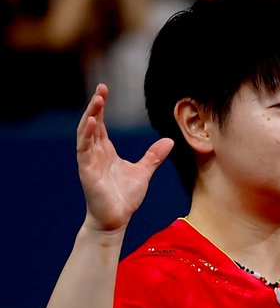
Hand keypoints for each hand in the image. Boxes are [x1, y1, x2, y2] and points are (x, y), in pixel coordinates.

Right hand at [77, 84, 172, 232]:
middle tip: (101, 88)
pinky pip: (84, 150)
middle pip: (92, 123)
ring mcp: (89, 161)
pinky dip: (86, 135)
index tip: (104, 89)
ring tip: (96, 100)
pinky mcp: (87, 171)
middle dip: (96, 105)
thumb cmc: (125, 197)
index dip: (101, 107)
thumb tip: (168, 140)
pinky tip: (92, 123)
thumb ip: (153, 156)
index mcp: (106, 150)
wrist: (116, 219)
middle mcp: (95, 152)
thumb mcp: (144, 171)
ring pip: (85, 133)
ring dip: (90, 116)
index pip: (101, 123)